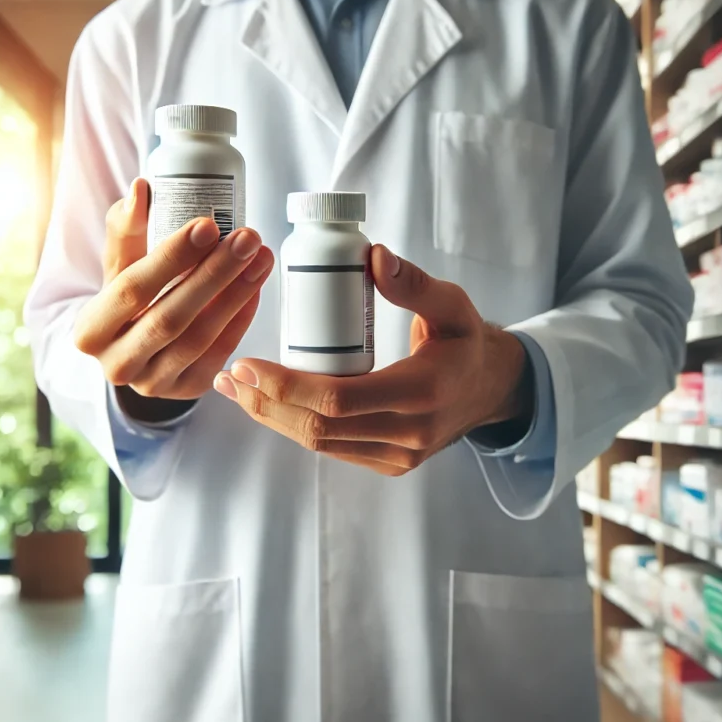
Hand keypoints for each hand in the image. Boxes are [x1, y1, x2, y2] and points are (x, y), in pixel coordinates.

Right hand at [72, 178, 273, 402]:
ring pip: (200, 338)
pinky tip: (255, 286)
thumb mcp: (118, 263)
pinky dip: (241, 318)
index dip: (172, 257)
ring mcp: (153, 384)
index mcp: (90, 332)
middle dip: (214, 274)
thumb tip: (142, 188)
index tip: (208, 224)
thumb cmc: (126, 296)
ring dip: (236, 294)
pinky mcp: (187, 391)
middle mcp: (117, 366)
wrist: (133, 347)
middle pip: (170, 318)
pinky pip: (220, 354)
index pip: (132, 290)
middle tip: (247, 237)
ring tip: (260, 257)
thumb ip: (126, 226)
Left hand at [213, 245, 529, 475]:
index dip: (286, 386)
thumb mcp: (451, 304)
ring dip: (274, 418)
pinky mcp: (389, 463)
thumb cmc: (465, 341)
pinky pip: (333, 448)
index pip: (338, 400)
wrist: (490, 388)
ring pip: (321, 443)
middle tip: (232, 376)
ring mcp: (398, 456)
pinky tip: (269, 405)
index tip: (248, 363)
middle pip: (320, 428)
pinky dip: (296, 426)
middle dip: (268, 404)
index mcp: (422, 393)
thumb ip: (414, 283)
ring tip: (237, 389)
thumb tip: (373, 258)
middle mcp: (409, 434)